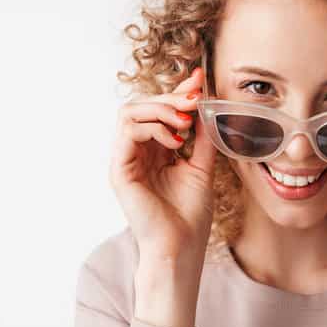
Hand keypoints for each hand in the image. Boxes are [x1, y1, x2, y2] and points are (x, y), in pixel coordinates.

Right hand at [109, 67, 217, 262]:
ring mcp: (124, 160)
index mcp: (153, 151)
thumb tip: (208, 105)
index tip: (199, 79)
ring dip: (160, 109)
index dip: (177, 91)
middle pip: (142, 105)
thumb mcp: (202, 166)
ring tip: (184, 124)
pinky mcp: (119, 170)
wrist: (181, 247)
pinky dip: (153, 128)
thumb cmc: (189, 215)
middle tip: (195, 99)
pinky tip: (175, 142)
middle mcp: (135, 152)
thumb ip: (203, 137)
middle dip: (171, 96)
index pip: (158, 110)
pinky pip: (128, 131)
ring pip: (129, 111)